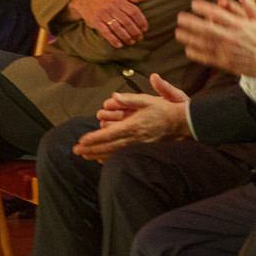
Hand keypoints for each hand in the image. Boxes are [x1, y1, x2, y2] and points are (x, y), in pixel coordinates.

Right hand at [69, 0, 149, 47]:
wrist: (88, 3)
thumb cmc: (109, 1)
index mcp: (120, 1)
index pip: (133, 11)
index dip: (141, 21)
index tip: (145, 28)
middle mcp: (112, 8)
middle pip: (127, 21)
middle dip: (135, 31)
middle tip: (140, 38)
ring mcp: (104, 15)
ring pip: (117, 28)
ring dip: (126, 37)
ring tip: (132, 42)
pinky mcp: (97, 22)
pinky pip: (106, 32)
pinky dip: (113, 40)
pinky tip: (120, 45)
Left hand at [74, 76, 191, 160]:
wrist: (180, 123)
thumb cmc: (163, 110)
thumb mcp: (147, 100)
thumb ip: (130, 99)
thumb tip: (114, 96)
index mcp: (132, 126)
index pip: (109, 134)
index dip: (94, 138)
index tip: (81, 141)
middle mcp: (133, 139)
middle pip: (108, 146)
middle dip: (91, 149)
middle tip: (76, 151)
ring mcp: (137, 146)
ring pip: (114, 153)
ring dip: (98, 154)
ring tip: (84, 156)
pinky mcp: (141, 149)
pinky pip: (122, 155)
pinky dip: (110, 157)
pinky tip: (101, 158)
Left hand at [177, 0, 255, 79]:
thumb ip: (249, 5)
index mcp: (240, 25)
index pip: (219, 14)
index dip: (204, 8)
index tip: (193, 3)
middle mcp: (232, 38)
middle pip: (207, 29)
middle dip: (192, 23)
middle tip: (179, 18)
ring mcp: (227, 52)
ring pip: (204, 44)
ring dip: (190, 38)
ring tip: (178, 33)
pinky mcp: (225, 63)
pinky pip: (208, 58)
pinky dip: (197, 54)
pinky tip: (188, 49)